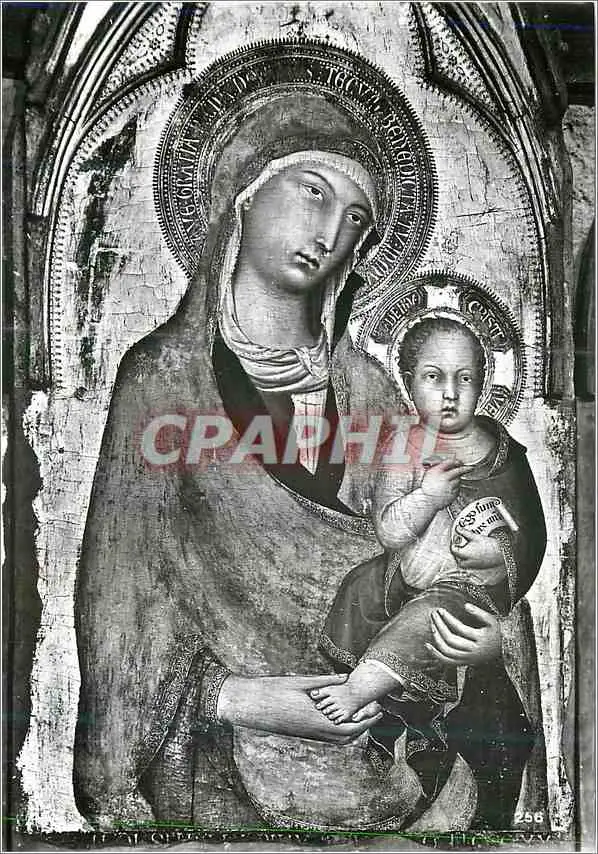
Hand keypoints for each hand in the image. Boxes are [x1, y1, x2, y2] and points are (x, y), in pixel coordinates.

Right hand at [217, 674, 382, 744]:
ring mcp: (308, 734)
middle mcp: (314, 731)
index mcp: (316, 719)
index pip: (351, 726)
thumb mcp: (300, 681)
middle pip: (348, 737)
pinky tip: (341, 716)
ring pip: (338, 739)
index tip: (379, 709)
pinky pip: (328, 737)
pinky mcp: (303, 733)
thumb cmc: (273, 690)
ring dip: (353, 729)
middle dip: (364, 725)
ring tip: (361, 714)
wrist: (249, 705)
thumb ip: (325, 681)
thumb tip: (346, 677)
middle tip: (375, 711)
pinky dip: (340, 730)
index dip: (368, 719)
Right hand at [421, 459, 470, 509]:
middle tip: (470, 468)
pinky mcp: (453, 494)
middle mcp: (445, 478)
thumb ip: (438, 467)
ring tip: (449, 482)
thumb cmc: (427, 488)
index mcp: (437, 471)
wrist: (427, 501)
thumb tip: (447, 463)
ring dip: (457, 479)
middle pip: (459, 470)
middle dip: (465, 468)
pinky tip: (449, 489)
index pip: (450, 462)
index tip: (459, 462)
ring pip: (458, 480)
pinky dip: (455, 487)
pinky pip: (457, 488)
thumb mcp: (429, 474)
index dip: (456, 461)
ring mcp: (450, 486)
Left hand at [426, 604, 501, 665]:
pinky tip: (428, 645)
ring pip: (447, 652)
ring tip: (431, 625)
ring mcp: (469, 659)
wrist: (505, 649)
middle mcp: (473, 651)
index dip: (448, 619)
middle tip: (433, 614)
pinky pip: (448, 662)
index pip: (460, 629)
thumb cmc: (497, 632)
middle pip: (451, 640)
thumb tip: (465, 605)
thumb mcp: (492, 620)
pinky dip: (436, 655)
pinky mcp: (465, 663)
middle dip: (439, 626)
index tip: (440, 610)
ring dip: (436, 638)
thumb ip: (479, 613)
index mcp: (480, 639)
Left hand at [451, 525, 505, 578]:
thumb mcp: (475, 536)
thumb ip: (464, 532)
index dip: (453, 543)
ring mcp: (474, 565)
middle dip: (457, 552)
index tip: (456, 539)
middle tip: (460, 545)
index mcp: (464, 554)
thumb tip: (458, 528)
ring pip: (463, 563)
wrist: (501, 552)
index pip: (453, 550)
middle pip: (457, 558)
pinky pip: (470, 565)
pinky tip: (475, 554)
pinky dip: (470, 560)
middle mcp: (467, 562)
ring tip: (467, 550)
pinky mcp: (479, 567)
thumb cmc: (489, 545)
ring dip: (463, 557)